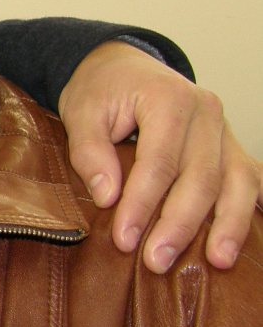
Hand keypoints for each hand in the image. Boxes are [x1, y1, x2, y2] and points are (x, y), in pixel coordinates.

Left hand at [59, 41, 261, 271]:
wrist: (122, 65)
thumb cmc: (101, 89)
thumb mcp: (81, 111)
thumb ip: (89, 151)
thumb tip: (108, 197)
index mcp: (169, 99)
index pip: (158, 162)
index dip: (142, 204)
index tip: (124, 239)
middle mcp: (206, 112)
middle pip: (201, 177)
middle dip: (179, 224)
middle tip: (157, 260)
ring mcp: (224, 129)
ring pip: (236, 181)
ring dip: (226, 225)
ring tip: (216, 261)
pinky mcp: (230, 145)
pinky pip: (249, 179)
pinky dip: (247, 208)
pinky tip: (242, 239)